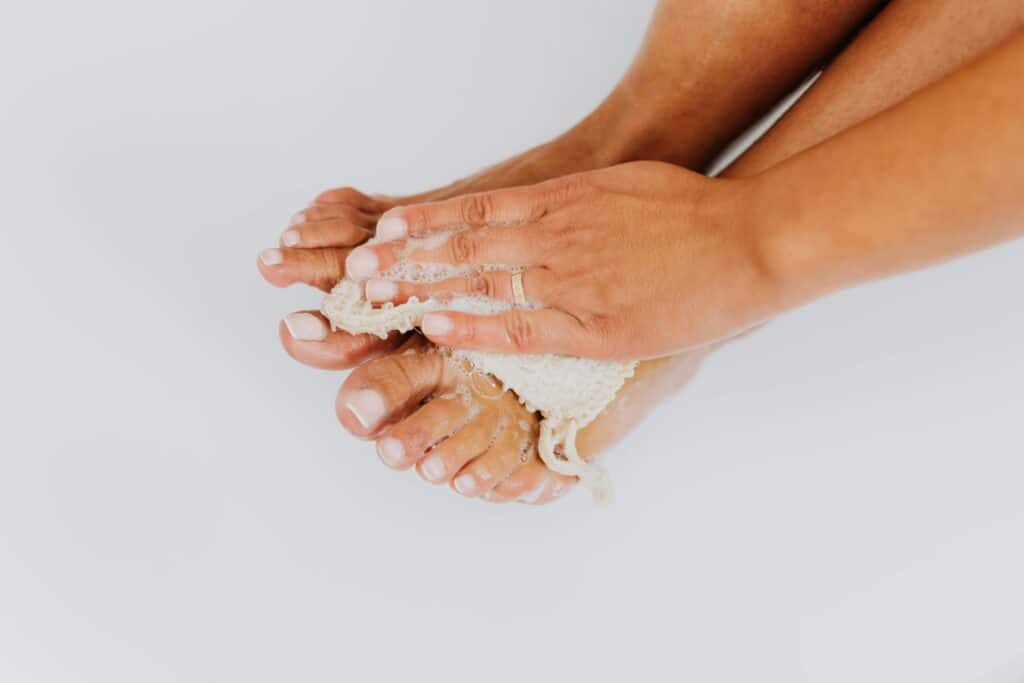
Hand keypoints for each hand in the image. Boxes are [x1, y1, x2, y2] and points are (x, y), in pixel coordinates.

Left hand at [345, 161, 780, 360]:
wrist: (749, 241)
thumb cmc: (695, 212)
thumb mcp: (625, 187)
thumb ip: (577, 202)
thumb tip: (542, 210)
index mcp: (563, 202)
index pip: (474, 211)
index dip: (425, 224)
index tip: (384, 231)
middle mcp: (556, 238)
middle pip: (463, 246)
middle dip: (404, 259)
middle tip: (357, 268)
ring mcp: (571, 282)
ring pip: (479, 284)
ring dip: (423, 289)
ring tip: (376, 296)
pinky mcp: (594, 327)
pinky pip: (520, 328)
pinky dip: (473, 326)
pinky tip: (436, 326)